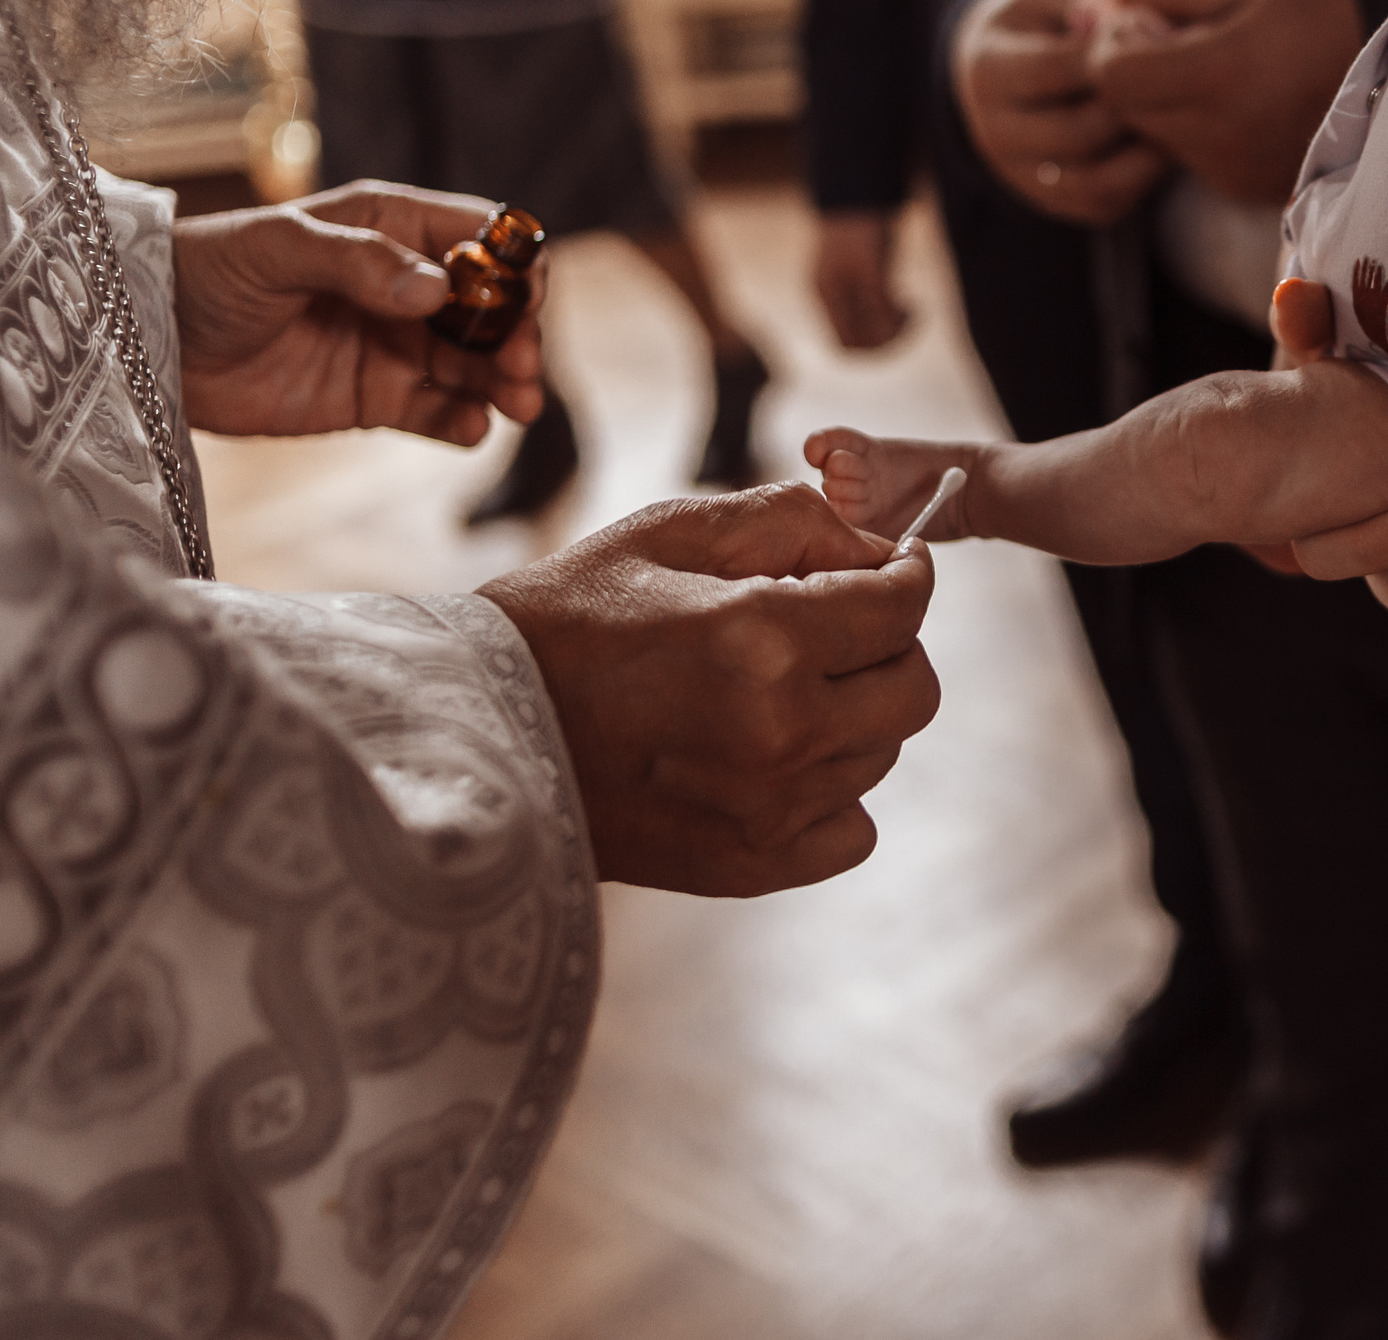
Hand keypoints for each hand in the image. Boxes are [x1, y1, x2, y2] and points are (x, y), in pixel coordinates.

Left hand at [173, 180, 544, 441]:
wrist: (151, 341)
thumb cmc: (209, 270)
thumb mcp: (278, 249)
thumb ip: (358, 262)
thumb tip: (437, 291)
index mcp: (392, 228)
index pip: (482, 238)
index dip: (516, 266)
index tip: (527, 300)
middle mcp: (406, 286)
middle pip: (492, 309)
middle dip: (519, 336)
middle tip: (524, 368)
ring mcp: (395, 344)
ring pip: (475, 365)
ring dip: (505, 384)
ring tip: (519, 407)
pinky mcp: (377, 399)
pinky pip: (437, 412)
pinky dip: (463, 423)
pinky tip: (471, 430)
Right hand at [476, 485, 941, 896]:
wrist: (474, 739)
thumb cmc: (563, 623)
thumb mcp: (665, 534)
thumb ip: (787, 521)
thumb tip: (879, 548)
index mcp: (762, 639)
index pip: (903, 605)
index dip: (907, 576)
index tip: (891, 569)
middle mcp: (782, 731)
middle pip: (914, 689)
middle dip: (888, 646)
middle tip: (834, 628)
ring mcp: (771, 809)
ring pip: (881, 754)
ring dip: (853, 715)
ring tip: (776, 691)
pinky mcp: (752, 866)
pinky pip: (853, 829)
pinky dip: (831, 792)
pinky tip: (772, 760)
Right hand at [812, 211, 908, 348]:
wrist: (861, 192)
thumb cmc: (864, 225)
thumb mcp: (871, 261)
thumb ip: (876, 298)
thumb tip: (884, 335)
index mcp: (827, 294)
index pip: (847, 343)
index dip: (876, 342)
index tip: (902, 317)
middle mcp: (832, 298)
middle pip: (859, 342)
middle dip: (889, 337)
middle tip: (915, 315)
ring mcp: (845, 294)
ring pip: (868, 333)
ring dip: (895, 330)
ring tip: (914, 309)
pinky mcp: (861, 287)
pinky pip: (875, 319)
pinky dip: (894, 318)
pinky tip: (908, 303)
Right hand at [953, 0, 1170, 225]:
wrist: (1005, 71)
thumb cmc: (1043, 23)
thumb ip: (1094, 3)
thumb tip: (1144, 20)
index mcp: (989, 70)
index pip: (1058, 68)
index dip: (1114, 52)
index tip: (1159, 33)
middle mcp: (996, 131)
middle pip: (1080, 132)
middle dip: (1136, 105)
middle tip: (1181, 80)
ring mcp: (1021, 175)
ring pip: (1097, 181)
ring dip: (1147, 150)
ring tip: (1177, 114)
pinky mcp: (1051, 201)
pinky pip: (1106, 203)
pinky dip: (1144, 179)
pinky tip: (1162, 142)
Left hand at [1086, 0, 1363, 203]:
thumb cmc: (1328, 15)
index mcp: (1218, 72)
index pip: (1113, 75)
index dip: (1113, 43)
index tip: (1143, 20)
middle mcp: (1217, 131)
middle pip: (1126, 108)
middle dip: (1135, 70)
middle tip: (1174, 37)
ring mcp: (1228, 166)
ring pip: (1153, 133)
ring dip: (1162, 98)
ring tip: (1210, 64)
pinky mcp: (1240, 184)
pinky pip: (1188, 153)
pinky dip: (1193, 124)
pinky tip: (1233, 97)